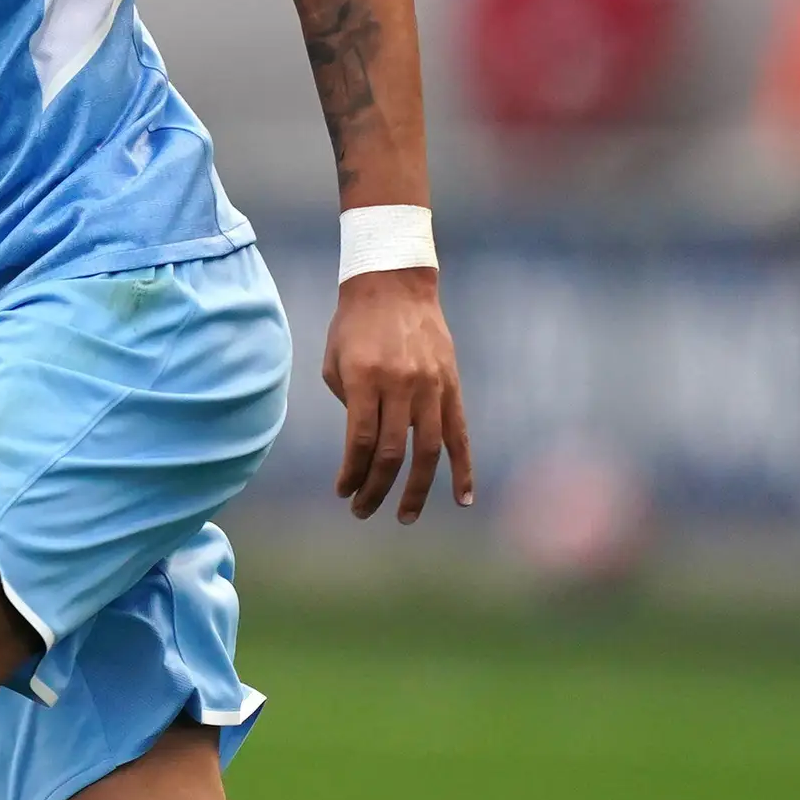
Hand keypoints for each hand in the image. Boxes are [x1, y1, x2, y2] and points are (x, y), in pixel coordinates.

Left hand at [323, 268, 474, 522]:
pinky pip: (460, 434)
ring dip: (415, 489)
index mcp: (366, 378)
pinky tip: (461, 499)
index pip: (361, 441)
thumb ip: (349, 405)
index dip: (352, 472)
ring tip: (404, 516)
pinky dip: (463, 469)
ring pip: (427, 450)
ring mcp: (431, 386)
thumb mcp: (335, 361)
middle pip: (392, 452)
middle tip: (362, 511)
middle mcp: (401, 384)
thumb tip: (364, 448)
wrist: (393, 284)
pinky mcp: (451, 386)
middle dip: (376, 489)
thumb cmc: (354, 325)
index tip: (343, 491)